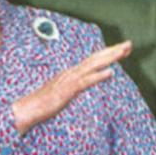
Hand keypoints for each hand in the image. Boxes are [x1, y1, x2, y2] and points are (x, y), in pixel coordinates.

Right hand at [12, 41, 130, 134]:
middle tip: (128, 45)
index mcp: (69, 73)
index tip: (120, 49)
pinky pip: (85, 81)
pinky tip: (110, 72)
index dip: (106, 54)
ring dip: (108, 58)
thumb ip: (71, 88)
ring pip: (92, 65)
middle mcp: (70, 73)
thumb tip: (81, 86)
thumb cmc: (41, 104)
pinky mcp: (67, 90)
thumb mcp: (60, 94)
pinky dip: (98, 76)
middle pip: (95, 58)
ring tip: (122, 52)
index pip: (91, 60)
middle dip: (112, 51)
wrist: (27, 109)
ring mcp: (68, 80)